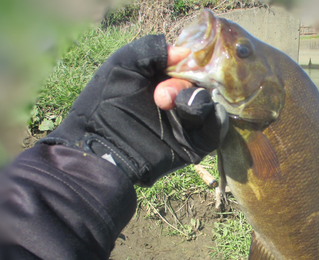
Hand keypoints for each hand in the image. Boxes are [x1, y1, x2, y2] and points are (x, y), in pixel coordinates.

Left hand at [38, 35, 226, 186]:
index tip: (177, 64)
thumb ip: (151, 50)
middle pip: (202, 84)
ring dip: (199, 102)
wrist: (101, 150)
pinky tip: (208, 114)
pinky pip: (215, 131)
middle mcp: (177, 101)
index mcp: (163, 81)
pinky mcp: (193, 146)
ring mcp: (186, 124)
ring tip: (177, 108)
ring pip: (211, 106)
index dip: (188, 62)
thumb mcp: (123, 66)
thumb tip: (185, 51)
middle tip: (160, 98)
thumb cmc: (105, 105)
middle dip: (185, 86)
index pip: (189, 65)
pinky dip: (217, 122)